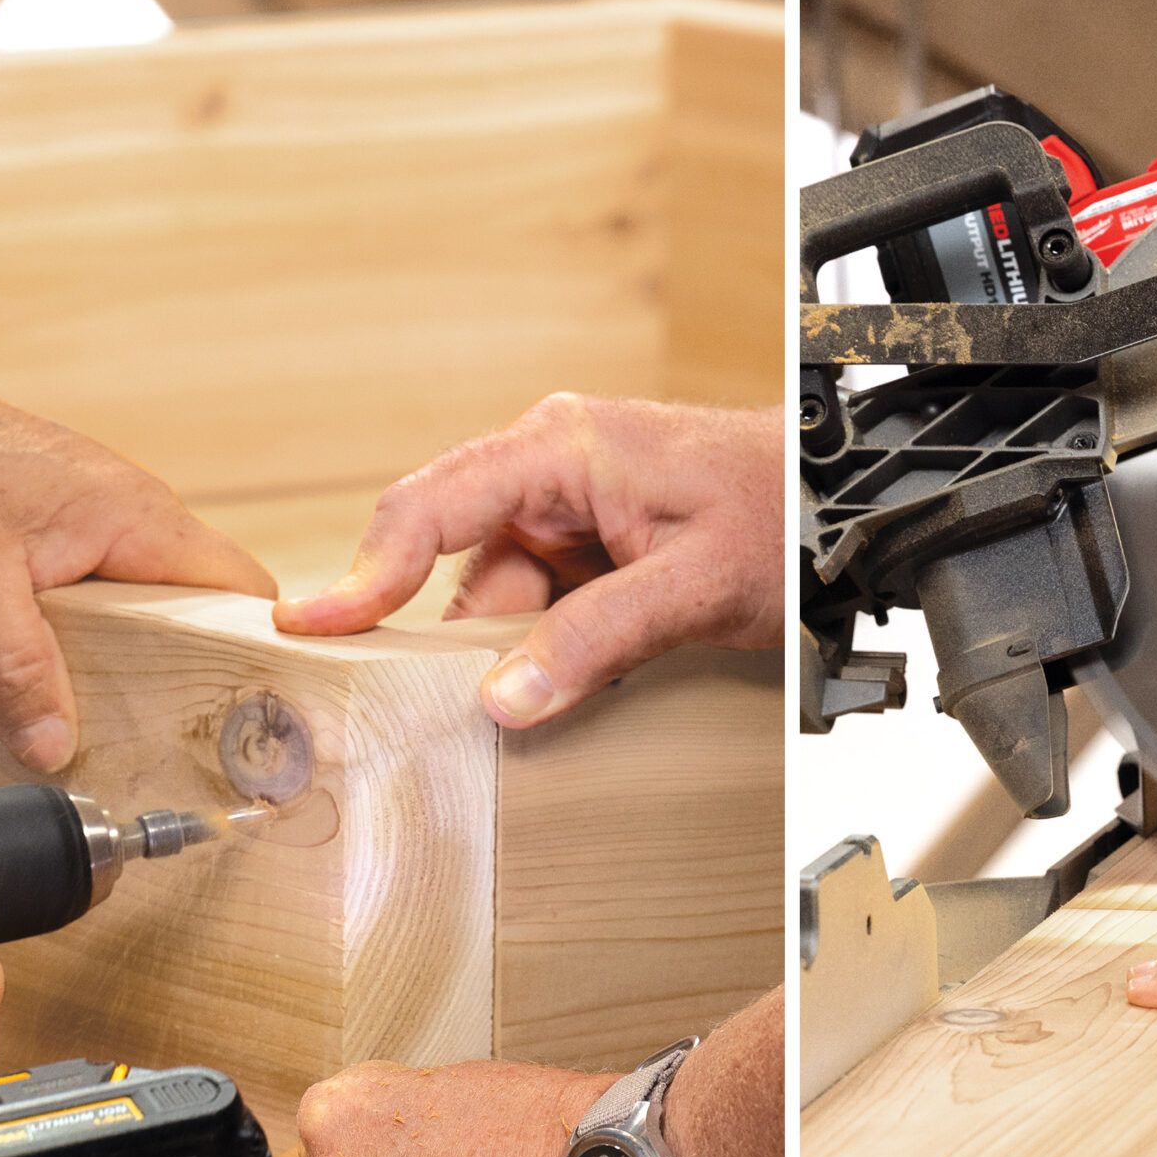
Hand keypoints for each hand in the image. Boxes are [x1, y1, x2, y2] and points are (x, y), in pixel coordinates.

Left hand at [0, 335, 277, 771]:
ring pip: (157, 600)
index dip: (255, 654)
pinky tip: (63, 670)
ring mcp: (104, 515)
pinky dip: (104, 633)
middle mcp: (138, 512)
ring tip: (115, 717)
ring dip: (141, 655)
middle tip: (167, 737)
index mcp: (140, 519)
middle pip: (206, 605)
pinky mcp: (68, 523)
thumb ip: (12, 671)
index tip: (239, 717)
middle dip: (194, 670)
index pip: (245, 591)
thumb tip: (54, 750)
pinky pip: (114, 588)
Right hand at [273, 395, 782, 727]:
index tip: (311, 629)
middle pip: (460, 571)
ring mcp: (572, 512)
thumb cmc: (785, 512)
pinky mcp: (594, 550)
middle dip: (473, 644)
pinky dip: (559, 653)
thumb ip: (598, 638)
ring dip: (530, 655)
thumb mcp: (696, 584)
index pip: (427, 510)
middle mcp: (554, 471)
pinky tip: (598, 675)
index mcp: (561, 449)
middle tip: (478, 708)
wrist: (845, 506)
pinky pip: (544, 611)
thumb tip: (504, 698)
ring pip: (502, 604)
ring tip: (591, 679)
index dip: (362, 575)